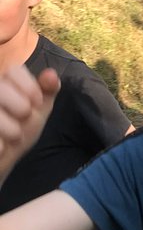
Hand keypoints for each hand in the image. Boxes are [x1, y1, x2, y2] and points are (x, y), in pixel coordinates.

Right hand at [0, 67, 60, 181]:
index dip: (29, 86)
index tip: (37, 102)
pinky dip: (0, 144)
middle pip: (2, 87)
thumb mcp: (38, 109)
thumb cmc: (20, 129)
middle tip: (24, 118)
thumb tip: (51, 74)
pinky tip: (2, 147)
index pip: (14, 70)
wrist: (3, 159)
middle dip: (20, 106)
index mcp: (4, 83)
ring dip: (11, 128)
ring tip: (14, 135)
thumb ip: (47, 90)